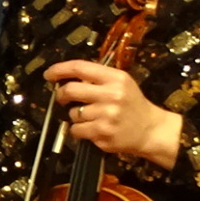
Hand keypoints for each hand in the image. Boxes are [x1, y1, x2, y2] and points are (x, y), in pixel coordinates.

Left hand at [45, 59, 180, 168]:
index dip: (59, 70)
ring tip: (92, 117)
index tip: (48, 74)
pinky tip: (92, 129)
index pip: (80, 67)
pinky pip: (76, 130)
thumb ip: (97, 78)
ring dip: (76, 116)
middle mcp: (111, 95)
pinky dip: (79, 130)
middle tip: (63, 98)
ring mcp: (107, 115)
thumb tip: (65, 77)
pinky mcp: (102, 133)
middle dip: (61, 95)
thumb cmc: (132, 104)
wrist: (150, 130)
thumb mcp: (121, 84)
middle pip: (70, 90)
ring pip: (72, 113)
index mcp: (115, 78)